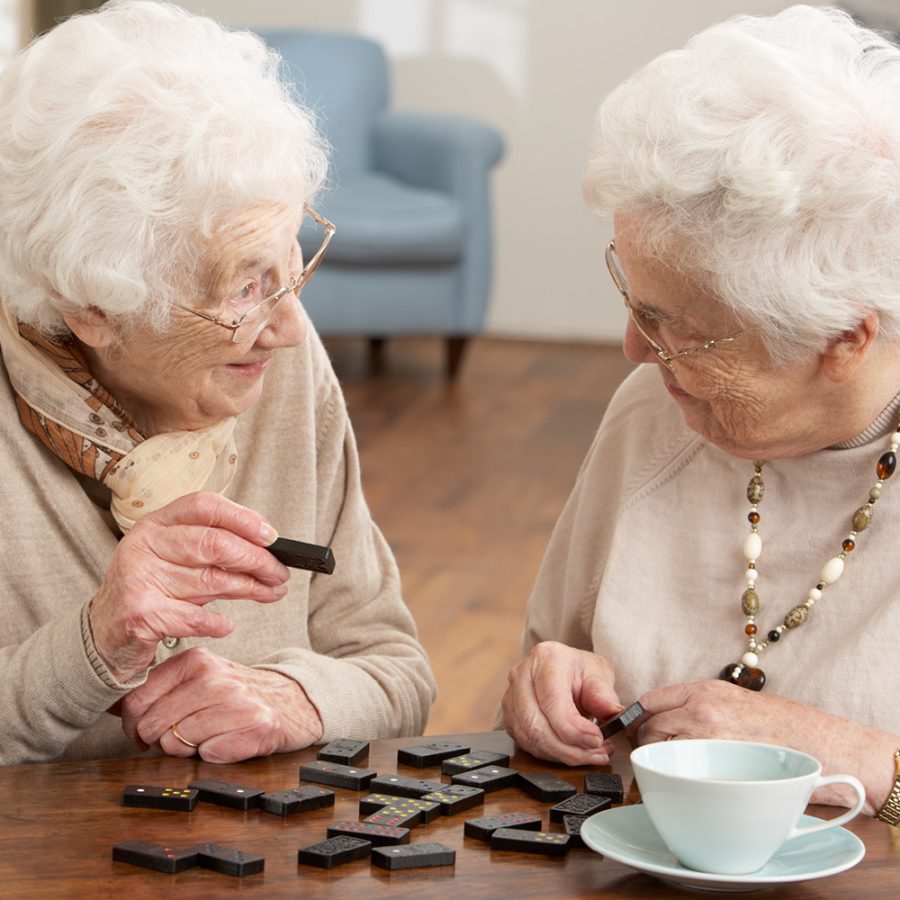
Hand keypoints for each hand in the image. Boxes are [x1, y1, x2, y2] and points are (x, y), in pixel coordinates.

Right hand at [89, 491, 289, 681]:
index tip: (272, 537)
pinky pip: (194, 618)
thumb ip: (214, 552)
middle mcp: (144, 544)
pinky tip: (228, 625)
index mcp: (156, 523)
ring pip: (210, 580)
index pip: (205, 506)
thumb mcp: (180, 563)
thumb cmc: (154, 591)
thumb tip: (268, 551)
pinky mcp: (139, 613)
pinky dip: (218, 624)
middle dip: (256, 560)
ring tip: (271, 593)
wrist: (105, 634)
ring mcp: (138, 577)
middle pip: (214, 543)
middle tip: (280, 574)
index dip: (243, 518)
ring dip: (250, 589)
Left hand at [120, 647, 323, 761]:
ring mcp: (235, 702)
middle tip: (184, 735)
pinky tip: (229, 740)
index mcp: (196, 661)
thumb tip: (113, 706)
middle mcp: (214, 677)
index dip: (132, 724)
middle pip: (151, 726)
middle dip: (161, 739)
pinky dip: (215, 755)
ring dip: (189, 749)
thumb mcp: (201, 678)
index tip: (146, 730)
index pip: (136, 700)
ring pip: (176, 744)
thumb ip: (162, 688)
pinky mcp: (254, 727)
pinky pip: (208, 756)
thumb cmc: (238, 695)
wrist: (292, 702)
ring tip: (211, 734)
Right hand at [500, 641, 621, 764]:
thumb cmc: (579, 671)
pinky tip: (573, 751)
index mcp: (545, 658)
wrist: (564, 670)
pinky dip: (552, 755)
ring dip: (563, 755)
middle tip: (597, 753)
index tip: (597, 740)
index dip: (574, 729)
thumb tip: (613, 713)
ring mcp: (511, 696)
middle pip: (536, 725)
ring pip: (530, 739)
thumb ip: (604, 695)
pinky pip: (527, 744)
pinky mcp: (509, 716)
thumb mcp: (599, 674)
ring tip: (590, 754)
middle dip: (569, 749)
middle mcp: (522, 675)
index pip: (552, 701)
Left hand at [637, 679, 888, 810]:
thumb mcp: (736, 702)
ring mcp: (706, 735)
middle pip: (647, 724)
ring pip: (657, 747)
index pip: (650, 700)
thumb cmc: (781, 726)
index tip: (633, 729)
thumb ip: (700, 707)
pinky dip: (673, 775)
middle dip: (642, 740)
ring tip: (666, 769)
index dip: (637, 717)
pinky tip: (682, 781)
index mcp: (704, 690)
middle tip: (646, 754)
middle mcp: (700, 708)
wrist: (820, 744)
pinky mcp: (716, 761)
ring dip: (655, 758)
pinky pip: (678, 768)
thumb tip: (665, 722)